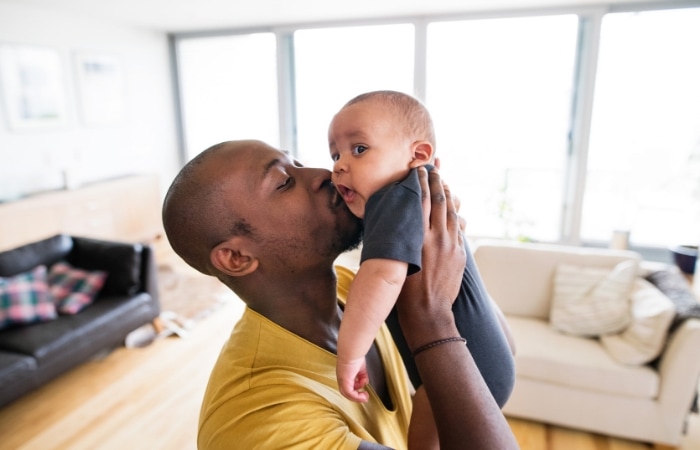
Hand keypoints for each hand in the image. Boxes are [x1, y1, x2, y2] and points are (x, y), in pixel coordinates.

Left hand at [336, 356, 369, 402]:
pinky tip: (364, 395)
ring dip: (357, 397)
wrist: (352, 351)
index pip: (347, 385)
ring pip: (347, 394)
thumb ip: (362, 375)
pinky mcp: (345, 382)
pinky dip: (357, 396)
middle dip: (356, 395)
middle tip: (364, 397)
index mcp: (344, 373)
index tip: (363, 389)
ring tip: (365, 397)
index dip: (355, 388)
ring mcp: (342, 380)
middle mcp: (341, 377)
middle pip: (346, 391)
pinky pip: (350, 393)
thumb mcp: (361, 367)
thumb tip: (365, 382)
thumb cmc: (355, 354)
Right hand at [397, 166, 465, 350]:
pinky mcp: (460, 253)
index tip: (420, 168)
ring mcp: (452, 245)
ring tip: (443, 181)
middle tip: (434, 166)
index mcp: (418, 237)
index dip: (421, 181)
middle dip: (437, 181)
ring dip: (447, 194)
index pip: (421, 200)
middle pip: (439, 201)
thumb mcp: (395, 259)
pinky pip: (457, 227)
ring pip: (451, 212)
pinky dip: (453, 213)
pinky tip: (451, 207)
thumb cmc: (403, 289)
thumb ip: (399, 236)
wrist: (428, 312)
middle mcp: (437, 237)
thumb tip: (397, 218)